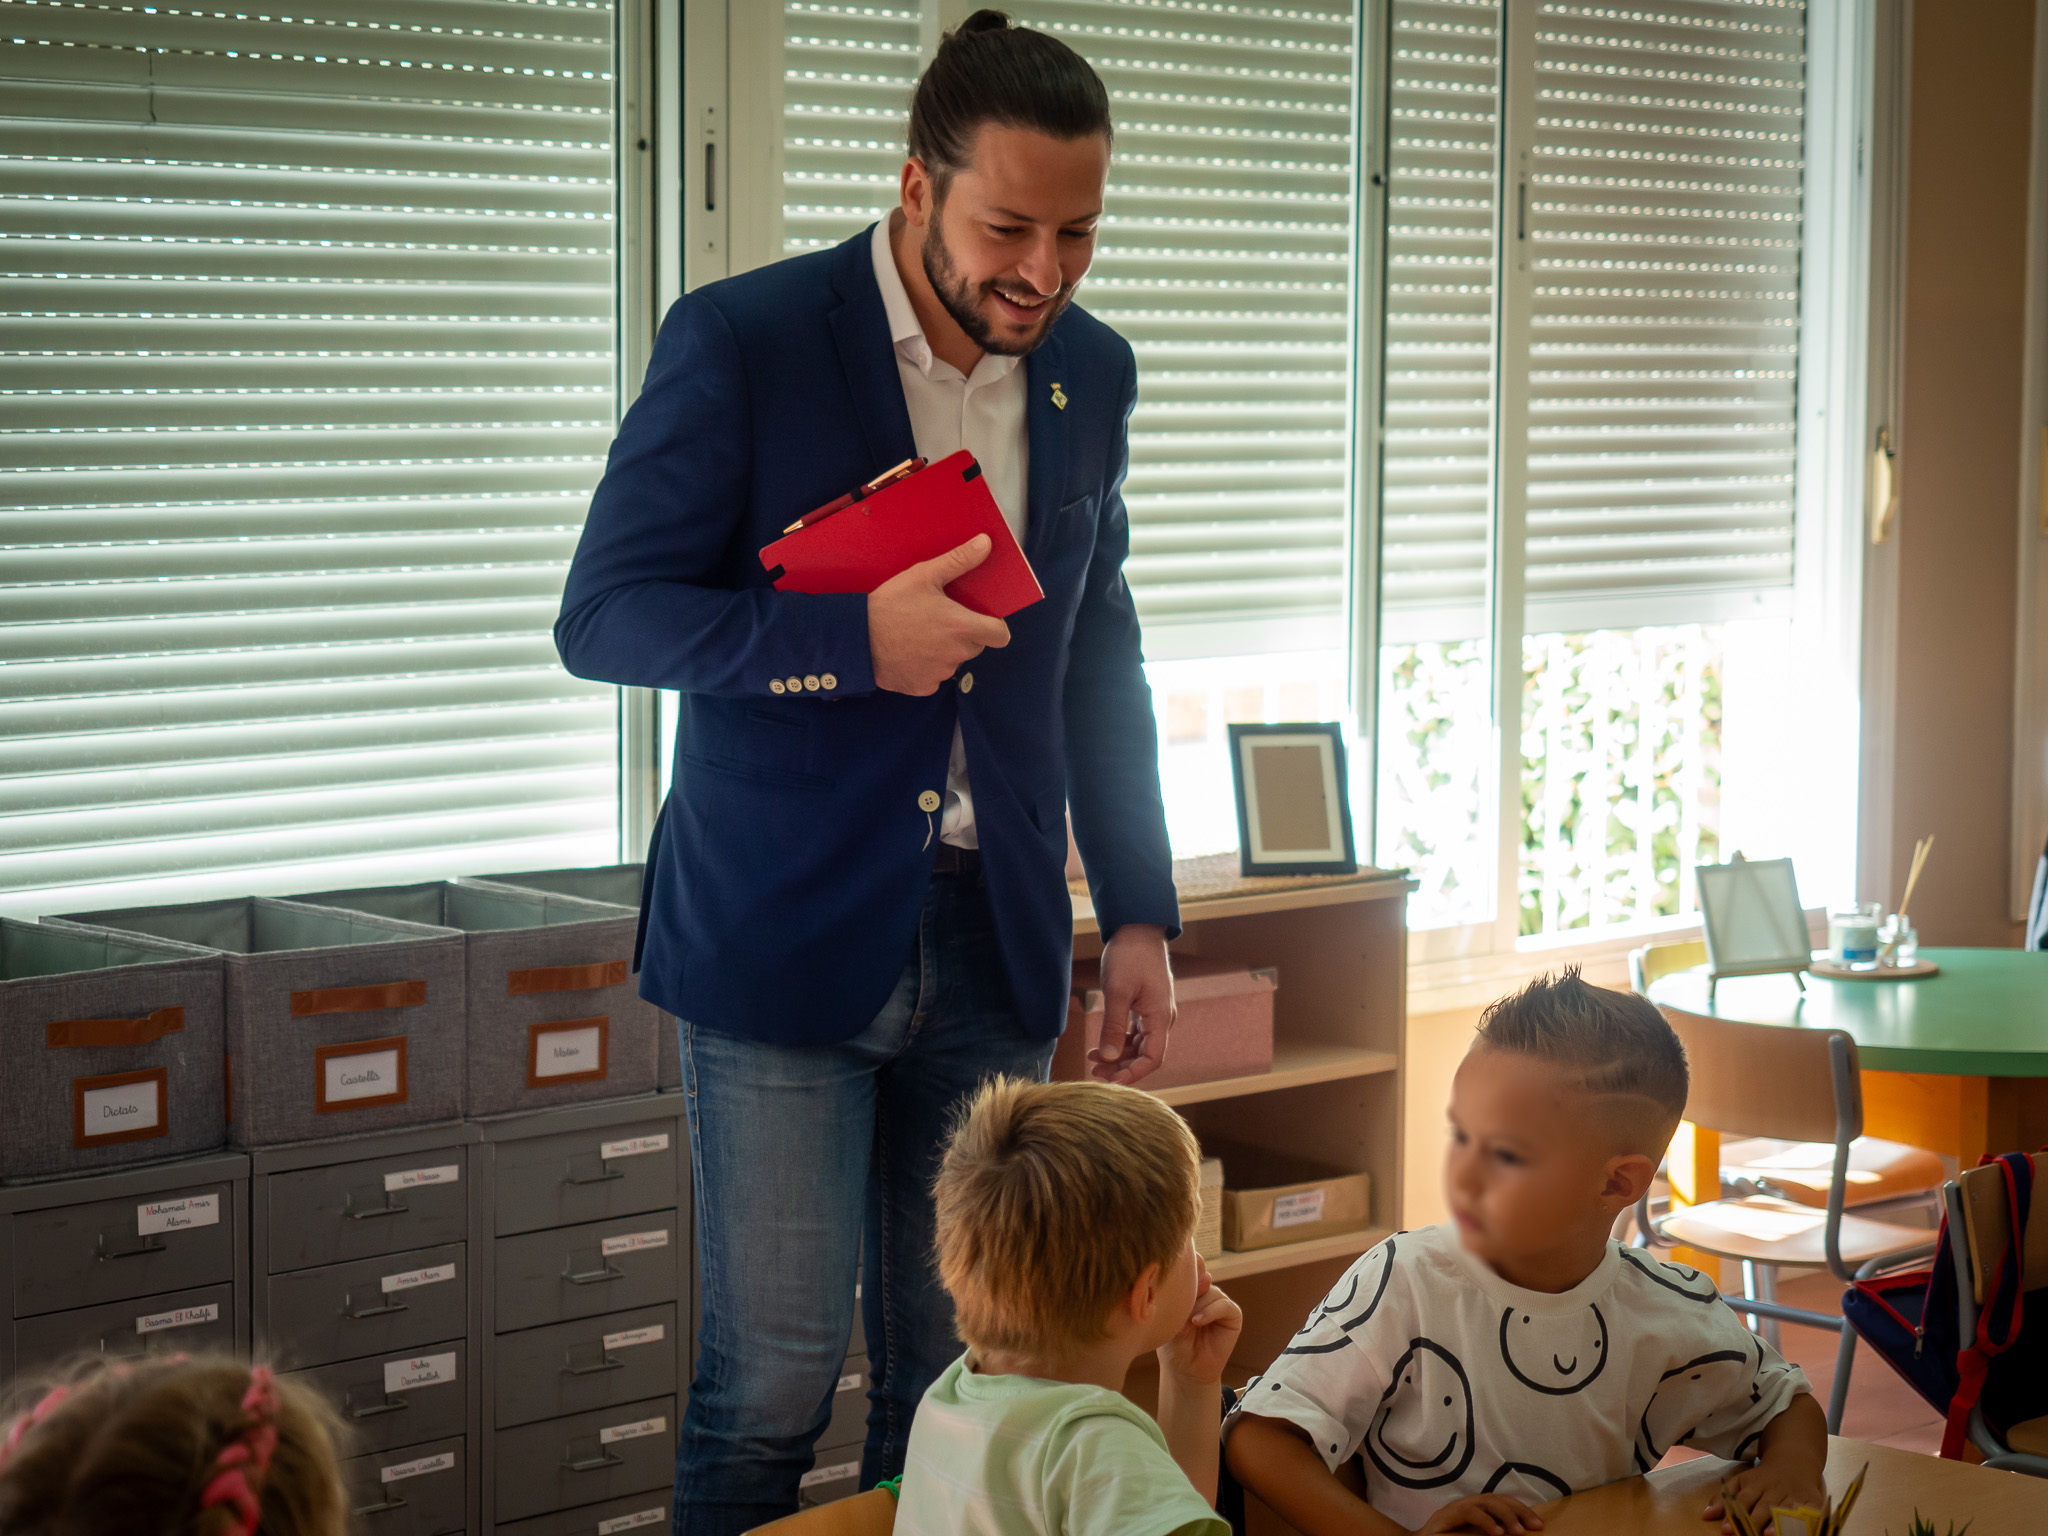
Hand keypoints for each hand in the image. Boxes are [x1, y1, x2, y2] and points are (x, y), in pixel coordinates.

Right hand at [868, 535, 1011, 694]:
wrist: (856, 638)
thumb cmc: (890, 604)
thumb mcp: (923, 575)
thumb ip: (958, 561)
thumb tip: (985, 543)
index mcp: (961, 627)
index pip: (1000, 636)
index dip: (995, 627)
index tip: (982, 619)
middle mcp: (956, 654)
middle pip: (975, 646)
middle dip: (964, 635)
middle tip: (940, 620)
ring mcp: (939, 674)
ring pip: (953, 662)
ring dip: (945, 651)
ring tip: (920, 635)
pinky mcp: (922, 687)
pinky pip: (933, 677)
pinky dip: (926, 668)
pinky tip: (908, 652)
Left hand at [1089, 923, 1173, 1083]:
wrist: (1138, 929)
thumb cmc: (1130, 956)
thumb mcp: (1117, 991)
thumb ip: (1113, 1026)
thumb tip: (1108, 1057)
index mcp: (1160, 1018)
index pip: (1153, 1059)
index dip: (1133, 1074)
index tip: (1111, 1081)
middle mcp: (1161, 1019)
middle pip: (1145, 1055)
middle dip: (1121, 1068)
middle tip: (1094, 1072)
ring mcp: (1154, 1014)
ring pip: (1138, 1046)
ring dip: (1118, 1056)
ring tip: (1092, 1060)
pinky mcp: (1145, 1008)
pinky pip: (1134, 1034)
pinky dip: (1119, 1042)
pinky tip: (1100, 1046)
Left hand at [1157, 1257, 1240, 1386]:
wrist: (1184, 1369)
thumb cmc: (1173, 1343)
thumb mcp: (1171, 1317)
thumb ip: (1184, 1296)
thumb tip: (1205, 1276)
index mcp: (1190, 1288)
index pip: (1192, 1266)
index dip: (1188, 1263)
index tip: (1177, 1265)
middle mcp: (1206, 1291)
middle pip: (1200, 1278)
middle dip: (1189, 1293)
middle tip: (1179, 1312)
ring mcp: (1219, 1301)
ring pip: (1211, 1292)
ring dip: (1197, 1308)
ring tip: (1184, 1326)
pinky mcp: (1232, 1315)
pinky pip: (1224, 1305)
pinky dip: (1210, 1312)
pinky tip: (1198, 1322)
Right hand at [1416, 1494, 1543, 1534]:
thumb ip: (1491, 1533)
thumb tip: (1512, 1535)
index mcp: (1478, 1510)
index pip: (1503, 1503)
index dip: (1522, 1510)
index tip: (1540, 1524)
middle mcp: (1469, 1505)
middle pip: (1498, 1499)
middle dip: (1519, 1511)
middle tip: (1535, 1526)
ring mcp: (1458, 1508)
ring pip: (1486, 1502)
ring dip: (1506, 1515)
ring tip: (1519, 1532)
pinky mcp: (1447, 1515)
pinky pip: (1470, 1512)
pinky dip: (1485, 1521)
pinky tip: (1497, 1532)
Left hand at [1703, 1455, 1826, 1534]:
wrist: (1794, 1463)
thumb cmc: (1762, 1479)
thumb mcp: (1741, 1482)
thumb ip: (1723, 1498)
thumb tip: (1705, 1515)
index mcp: (1755, 1484)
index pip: (1743, 1500)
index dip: (1735, 1514)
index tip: (1726, 1530)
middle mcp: (1774, 1490)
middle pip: (1764, 1507)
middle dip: (1756, 1521)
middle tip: (1748, 1535)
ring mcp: (1793, 1495)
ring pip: (1786, 1510)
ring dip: (1779, 1523)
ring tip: (1769, 1534)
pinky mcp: (1811, 1501)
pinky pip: (1809, 1513)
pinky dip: (1804, 1521)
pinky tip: (1798, 1531)